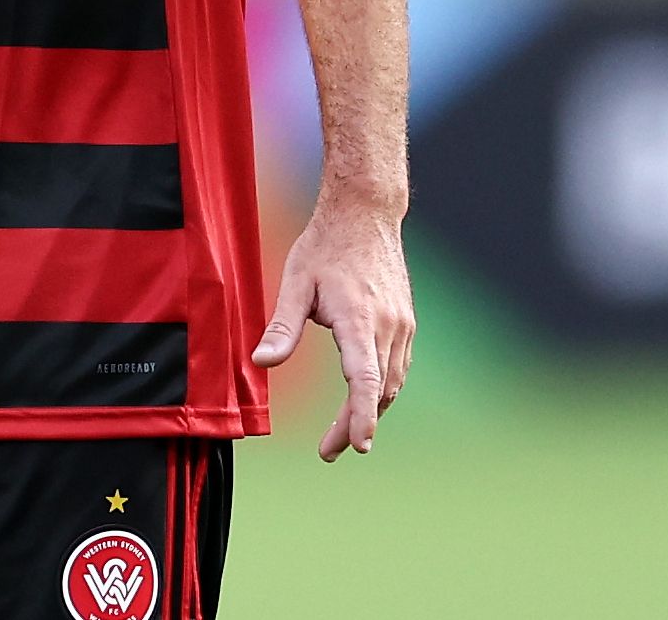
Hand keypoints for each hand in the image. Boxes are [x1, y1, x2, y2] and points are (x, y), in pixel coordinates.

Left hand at [253, 197, 415, 459]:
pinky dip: (381, 390)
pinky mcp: (406, 323)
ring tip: (343, 435)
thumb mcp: (295, 282)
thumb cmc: (325, 247)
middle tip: (329, 452)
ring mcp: (402, 326)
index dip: (362, 416)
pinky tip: (363, 400)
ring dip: (370, 411)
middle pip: (378, 391)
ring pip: (391, 383)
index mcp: (360, 320)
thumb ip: (282, 326)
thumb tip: (262, 362)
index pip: (365, 379)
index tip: (358, 446)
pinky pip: (397, 368)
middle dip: (356, 425)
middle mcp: (389, 327)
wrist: (365, 215)